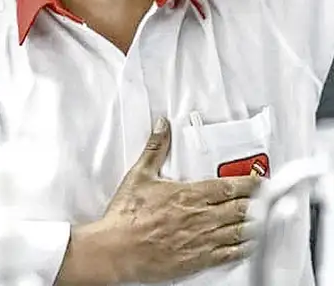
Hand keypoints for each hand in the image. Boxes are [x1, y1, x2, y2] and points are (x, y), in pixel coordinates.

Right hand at [94, 119, 260, 283]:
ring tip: (265, 219)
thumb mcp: (139, 175)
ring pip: (241, 231)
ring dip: (256, 224)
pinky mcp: (199, 259)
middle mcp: (200, 217)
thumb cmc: (126, 216)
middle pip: (242, 208)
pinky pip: (231, 254)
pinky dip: (245, 248)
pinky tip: (250, 244)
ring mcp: (202, 239)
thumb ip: (155, 149)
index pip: (230, 186)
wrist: (117, 250)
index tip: (260, 181)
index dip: (251, 184)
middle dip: (259, 203)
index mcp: (189, 194)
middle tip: (269, 199)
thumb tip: (162, 126)